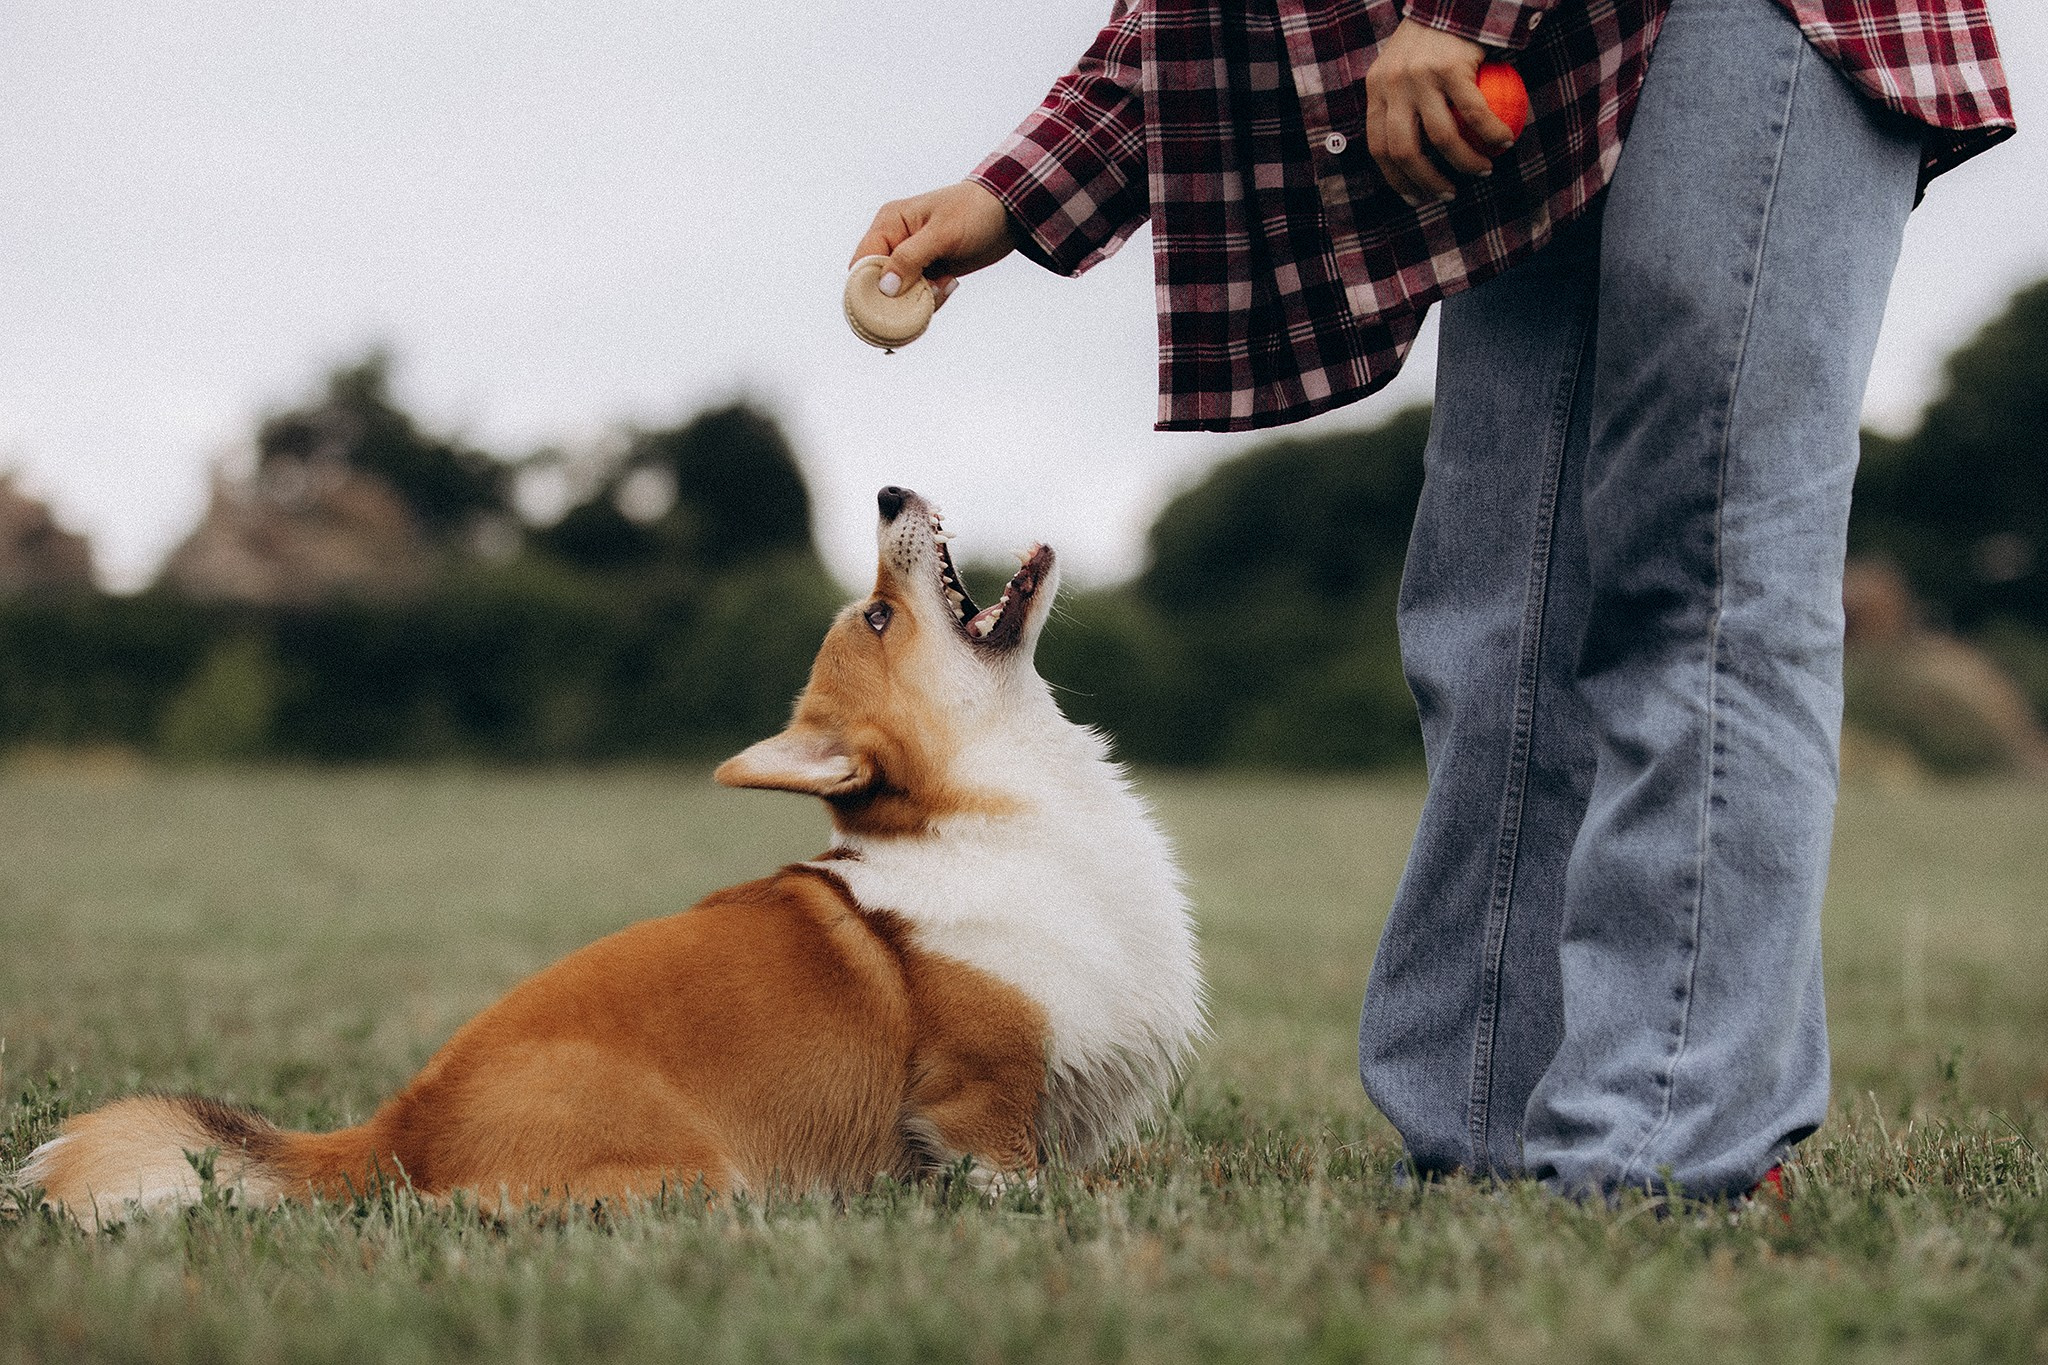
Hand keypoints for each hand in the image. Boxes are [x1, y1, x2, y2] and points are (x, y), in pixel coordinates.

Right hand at [852, 181, 1015, 308]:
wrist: (1009, 214)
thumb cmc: (974, 212)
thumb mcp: (942, 234)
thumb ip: (910, 258)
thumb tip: (884, 287)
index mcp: (889, 223)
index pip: (863, 261)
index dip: (867, 286)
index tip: (884, 306)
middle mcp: (895, 242)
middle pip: (878, 283)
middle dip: (898, 297)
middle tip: (926, 295)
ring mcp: (911, 259)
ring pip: (900, 294)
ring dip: (920, 299)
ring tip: (945, 284)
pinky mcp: (928, 272)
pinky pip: (919, 296)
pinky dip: (933, 298)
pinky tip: (951, 284)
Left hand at [1364, 20, 1516, 206]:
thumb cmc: (1431, 39)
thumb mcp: (1400, 67)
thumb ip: (1398, 102)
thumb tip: (1411, 153)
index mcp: (1376, 89)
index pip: (1378, 146)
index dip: (1395, 179)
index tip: (1415, 197)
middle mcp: (1393, 85)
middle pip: (1404, 150)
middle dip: (1426, 182)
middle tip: (1448, 194)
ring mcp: (1422, 77)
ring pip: (1442, 137)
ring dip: (1465, 163)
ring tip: (1483, 170)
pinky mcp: (1452, 68)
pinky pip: (1475, 113)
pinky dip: (1491, 134)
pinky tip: (1504, 143)